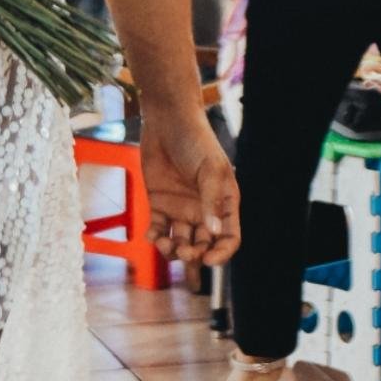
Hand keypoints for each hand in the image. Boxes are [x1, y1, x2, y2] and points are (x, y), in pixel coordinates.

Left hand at [140, 108, 239, 266]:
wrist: (167, 119)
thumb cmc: (196, 140)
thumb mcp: (209, 169)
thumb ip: (210, 200)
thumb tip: (213, 233)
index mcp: (224, 203)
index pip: (229, 238)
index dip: (222, 254)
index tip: (208, 260)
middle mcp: (204, 211)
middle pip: (203, 246)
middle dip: (194, 256)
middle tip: (183, 253)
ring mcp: (181, 208)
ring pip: (180, 242)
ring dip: (173, 251)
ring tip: (164, 246)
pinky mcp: (159, 204)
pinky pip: (159, 228)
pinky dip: (156, 237)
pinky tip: (152, 237)